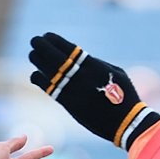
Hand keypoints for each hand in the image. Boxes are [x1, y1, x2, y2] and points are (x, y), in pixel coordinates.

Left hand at [28, 32, 159, 148]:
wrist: (126, 123)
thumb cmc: (124, 96)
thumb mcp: (116, 73)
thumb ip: (97, 64)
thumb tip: (81, 59)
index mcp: (94, 66)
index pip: (68, 48)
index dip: (55, 40)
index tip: (47, 35)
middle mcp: (81, 77)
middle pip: (54, 57)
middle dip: (42, 46)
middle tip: (35, 40)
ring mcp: (74, 91)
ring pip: (48, 72)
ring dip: (37, 61)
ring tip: (32, 54)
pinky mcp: (69, 105)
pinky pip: (49, 89)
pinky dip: (40, 80)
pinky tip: (35, 75)